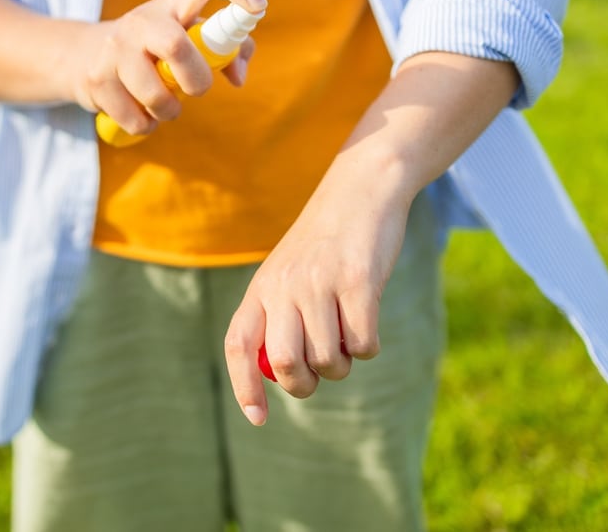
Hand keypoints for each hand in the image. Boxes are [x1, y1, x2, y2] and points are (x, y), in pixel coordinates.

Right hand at [67, 0, 265, 135]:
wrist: (84, 55)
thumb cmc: (153, 48)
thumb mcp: (186, 37)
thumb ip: (227, 51)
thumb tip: (239, 77)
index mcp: (172, 4)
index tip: (258, 7)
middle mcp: (142, 20)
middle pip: (177, 47)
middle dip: (196, 80)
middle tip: (196, 89)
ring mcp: (114, 49)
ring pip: (156, 95)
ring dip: (169, 111)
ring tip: (163, 105)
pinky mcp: (96, 80)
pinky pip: (136, 119)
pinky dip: (146, 126)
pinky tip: (139, 112)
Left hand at [224, 152, 414, 425]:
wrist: (360, 190)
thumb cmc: (325, 242)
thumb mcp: (289, 273)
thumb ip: (279, 316)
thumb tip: (285, 376)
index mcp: (262, 287)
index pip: (239, 344)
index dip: (243, 386)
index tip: (258, 417)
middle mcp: (285, 286)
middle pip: (285, 364)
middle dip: (305, 384)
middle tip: (322, 371)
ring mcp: (321, 283)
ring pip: (328, 359)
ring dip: (343, 363)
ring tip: (347, 334)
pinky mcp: (359, 281)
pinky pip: (362, 343)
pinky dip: (368, 347)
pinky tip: (368, 324)